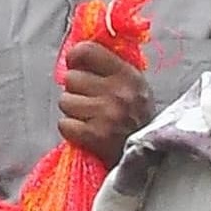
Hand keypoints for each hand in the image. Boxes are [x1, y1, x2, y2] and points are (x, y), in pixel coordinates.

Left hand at [57, 40, 152, 167]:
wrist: (146, 159)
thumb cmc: (137, 121)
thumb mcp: (135, 88)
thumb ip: (111, 67)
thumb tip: (79, 52)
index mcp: (128, 76)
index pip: (87, 51)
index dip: (75, 57)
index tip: (75, 65)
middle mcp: (118, 93)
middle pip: (72, 78)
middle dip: (76, 90)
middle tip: (90, 102)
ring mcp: (107, 115)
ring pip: (65, 101)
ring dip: (73, 111)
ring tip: (90, 119)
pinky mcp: (95, 136)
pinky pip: (64, 124)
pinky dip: (71, 130)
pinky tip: (86, 133)